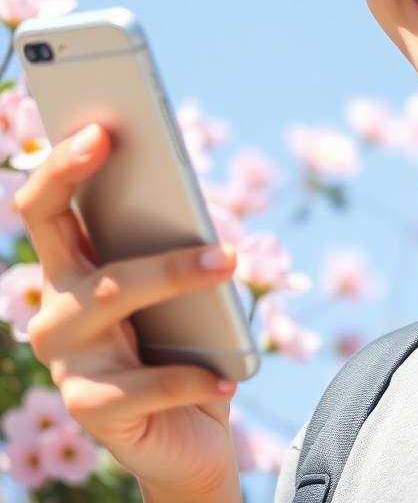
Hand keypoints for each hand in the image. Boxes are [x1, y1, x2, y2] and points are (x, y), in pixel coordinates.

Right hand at [14, 121, 242, 499]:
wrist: (194, 434)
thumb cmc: (189, 341)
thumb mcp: (188, 284)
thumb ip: (177, 240)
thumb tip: (186, 190)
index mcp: (78, 270)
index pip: (50, 207)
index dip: (63, 162)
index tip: (97, 122)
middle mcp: (58, 307)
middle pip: (49, 232)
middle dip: (70, 175)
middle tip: (111, 137)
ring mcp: (68, 359)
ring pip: (111, 294)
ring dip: (174, 270)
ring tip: (230, 260)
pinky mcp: (92, 409)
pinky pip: (144, 383)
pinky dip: (194, 375)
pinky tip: (229, 376)